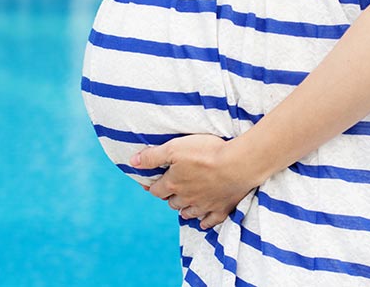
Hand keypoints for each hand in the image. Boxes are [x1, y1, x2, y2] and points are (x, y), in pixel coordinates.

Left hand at [130, 134, 257, 229]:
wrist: (237, 164)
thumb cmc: (205, 152)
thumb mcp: (174, 148)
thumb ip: (152, 156)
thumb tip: (132, 162)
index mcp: (173, 183)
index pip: (156, 190)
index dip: (152, 187)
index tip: (150, 183)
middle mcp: (186, 198)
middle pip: (172, 202)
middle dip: (169, 197)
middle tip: (170, 190)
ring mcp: (204, 205)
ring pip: (188, 212)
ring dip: (184, 209)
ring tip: (183, 204)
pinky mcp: (222, 209)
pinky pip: (210, 221)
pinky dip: (204, 221)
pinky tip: (202, 220)